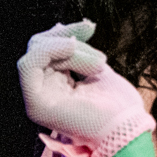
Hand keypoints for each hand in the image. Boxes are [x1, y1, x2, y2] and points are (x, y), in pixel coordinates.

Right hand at [16, 21, 153, 156]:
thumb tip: (60, 26)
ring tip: (97, 64)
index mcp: (58, 86)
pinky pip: (29, 65)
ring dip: (70, 49)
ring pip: (37, 54)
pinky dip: (50, 50)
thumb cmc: (119, 105)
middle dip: (65, 35)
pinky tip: (71, 47)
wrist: (127, 130)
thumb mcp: (97, 69)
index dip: (65, 33)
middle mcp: (45, 92)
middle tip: (90, 31)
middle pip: (39, 49)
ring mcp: (38, 100)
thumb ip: (77, 52)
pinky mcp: (36, 105)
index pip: (48, 52)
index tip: (89, 26)